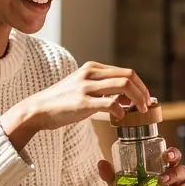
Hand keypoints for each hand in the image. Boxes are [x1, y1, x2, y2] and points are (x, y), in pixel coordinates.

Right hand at [2, 62, 149, 143]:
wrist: (37, 109)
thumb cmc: (62, 102)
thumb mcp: (83, 87)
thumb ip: (103, 89)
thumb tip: (126, 99)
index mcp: (92, 68)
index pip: (126, 72)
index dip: (140, 85)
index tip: (146, 98)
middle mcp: (90, 73)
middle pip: (128, 76)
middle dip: (143, 92)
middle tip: (147, 106)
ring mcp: (86, 87)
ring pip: (123, 86)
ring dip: (137, 99)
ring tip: (140, 111)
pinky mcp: (82, 103)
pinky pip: (109, 104)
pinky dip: (120, 110)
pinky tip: (120, 117)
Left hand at [97, 147, 184, 185]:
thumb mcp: (120, 184)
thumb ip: (111, 175)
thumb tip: (101, 163)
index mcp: (162, 168)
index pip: (173, 156)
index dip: (173, 154)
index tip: (166, 155)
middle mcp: (172, 180)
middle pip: (182, 171)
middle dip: (174, 174)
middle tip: (161, 180)